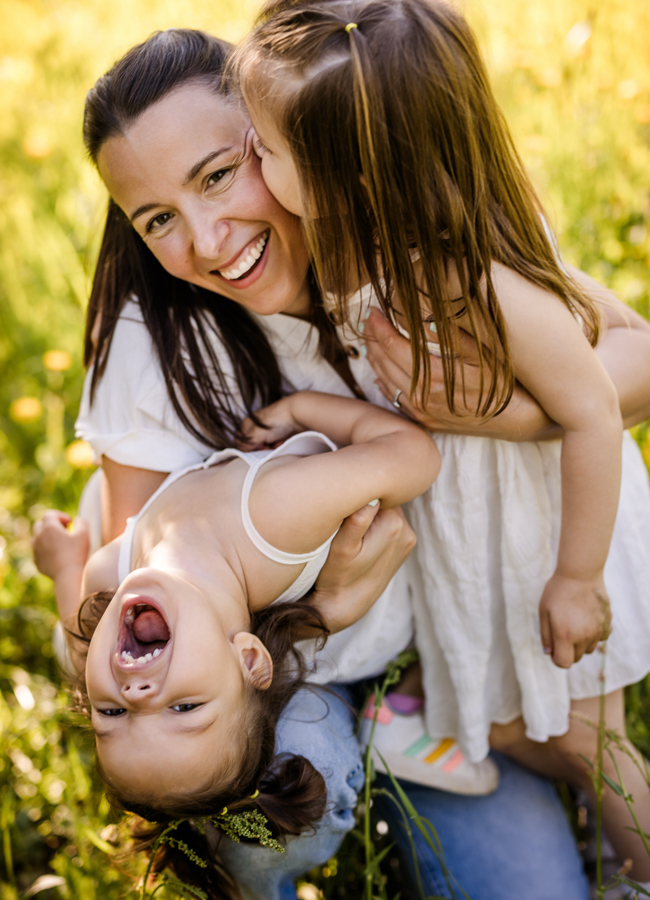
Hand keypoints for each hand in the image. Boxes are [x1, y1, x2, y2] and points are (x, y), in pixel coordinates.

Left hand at [32, 511, 89, 579]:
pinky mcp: (36, 561)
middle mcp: (38, 537)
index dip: (60, 516)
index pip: (49, 514)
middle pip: (39, 524)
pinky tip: (56, 554)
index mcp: (49, 528)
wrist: (67, 576)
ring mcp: (35, 549)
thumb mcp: (84, 534)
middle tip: (63, 531)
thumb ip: (81, 522)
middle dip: (51, 524)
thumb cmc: (76, 554)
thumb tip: (77, 520)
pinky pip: (37, 550)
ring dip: (45, 536)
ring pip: (36, 537)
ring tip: (58, 542)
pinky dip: (44, 549)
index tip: (70, 523)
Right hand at [238, 396, 301, 449]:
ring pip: (265, 445)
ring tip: (276, 444)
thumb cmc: (274, 422)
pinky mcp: (279, 431)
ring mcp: (268, 428)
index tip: (255, 450)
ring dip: (270, 447)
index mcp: (247, 424)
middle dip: (260, 449)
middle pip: (254, 444)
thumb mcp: (256, 435)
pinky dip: (278, 444)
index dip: (246, 448)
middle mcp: (256, 426)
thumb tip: (241, 451)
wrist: (297, 413)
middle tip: (266, 447)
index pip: (241, 441)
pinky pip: (275, 443)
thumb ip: (246, 444)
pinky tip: (282, 442)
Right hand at [308, 502, 416, 634]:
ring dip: (372, 515)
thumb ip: (358, 519)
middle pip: (385, 500)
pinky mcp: (405, 547)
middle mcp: (407, 530)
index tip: (345, 502)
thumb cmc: (337, 575)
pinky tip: (363, 540)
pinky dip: (377, 525)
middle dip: (367, 503)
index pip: (379, 489)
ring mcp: (408, 540)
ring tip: (353, 530)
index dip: (360, 491)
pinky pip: (391, 524)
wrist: (345, 605)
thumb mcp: (342, 548)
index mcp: (394, 524)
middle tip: (346, 516)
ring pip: (388, 511)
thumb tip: (371, 496)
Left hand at [363, 308, 554, 440]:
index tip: (373, 310)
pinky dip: (385, 383)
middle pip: (385, 363)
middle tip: (368, 321)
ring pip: (387, 382)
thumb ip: (450, 334)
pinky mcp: (427, 420)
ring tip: (372, 340)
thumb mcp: (481, 351)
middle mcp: (423, 397)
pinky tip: (381, 373)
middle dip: (374, 340)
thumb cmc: (504, 380)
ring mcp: (423, 411)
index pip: (394, 346)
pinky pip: (396, 400)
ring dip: (376, 360)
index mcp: (434, 376)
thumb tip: (421, 315)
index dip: (381, 327)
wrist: (517, 419)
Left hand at [538, 572, 611, 667]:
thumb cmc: (558, 591)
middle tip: (561, 632)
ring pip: (588, 649)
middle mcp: (584, 637)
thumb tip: (549, 652)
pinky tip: (586, 620)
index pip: (563, 663)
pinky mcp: (607, 624)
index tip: (553, 650)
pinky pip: (600, 639)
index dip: (556, 659)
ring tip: (573, 623)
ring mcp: (597, 631)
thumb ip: (546, 634)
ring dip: (581, 643)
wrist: (581, 573)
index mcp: (565, 635)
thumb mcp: (544, 611)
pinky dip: (593, 635)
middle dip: (567, 651)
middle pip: (576, 658)